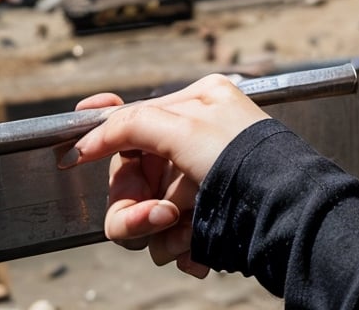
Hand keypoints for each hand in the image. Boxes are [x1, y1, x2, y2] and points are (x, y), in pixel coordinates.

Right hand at [57, 75, 270, 277]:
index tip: (74, 157)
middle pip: (133, 178)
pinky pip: (170, 237)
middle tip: (157, 216)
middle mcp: (197, 140)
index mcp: (199, 104)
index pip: (134, 121)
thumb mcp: (186, 128)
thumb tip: (90, 137)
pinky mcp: (208, 215)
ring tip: (185, 233)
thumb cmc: (243, 159)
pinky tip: (197, 254)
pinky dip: (180, 249)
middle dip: (135, 207)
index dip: (102, 138)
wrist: (284, 212)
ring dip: (160, 234)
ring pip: (147, 214)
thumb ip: (132, 124)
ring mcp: (201, 180)